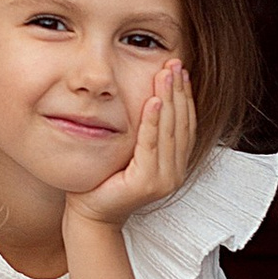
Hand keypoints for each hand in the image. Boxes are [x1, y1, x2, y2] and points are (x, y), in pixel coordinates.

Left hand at [68, 63, 196, 232]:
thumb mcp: (130, 151)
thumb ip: (145, 132)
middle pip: (181, 124)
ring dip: (169, 100)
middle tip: (176, 64)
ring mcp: (163, 179)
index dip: (185, 96)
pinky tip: (153, 101)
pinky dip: (152, 121)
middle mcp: (174, 172)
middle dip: (179, 91)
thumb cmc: (106, 181)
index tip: (181, 71)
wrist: (91, 214)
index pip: (186, 124)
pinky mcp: (147, 183)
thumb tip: (151, 96)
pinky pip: (151, 145)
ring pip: (169, 131)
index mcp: (174, 164)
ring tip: (166, 75)